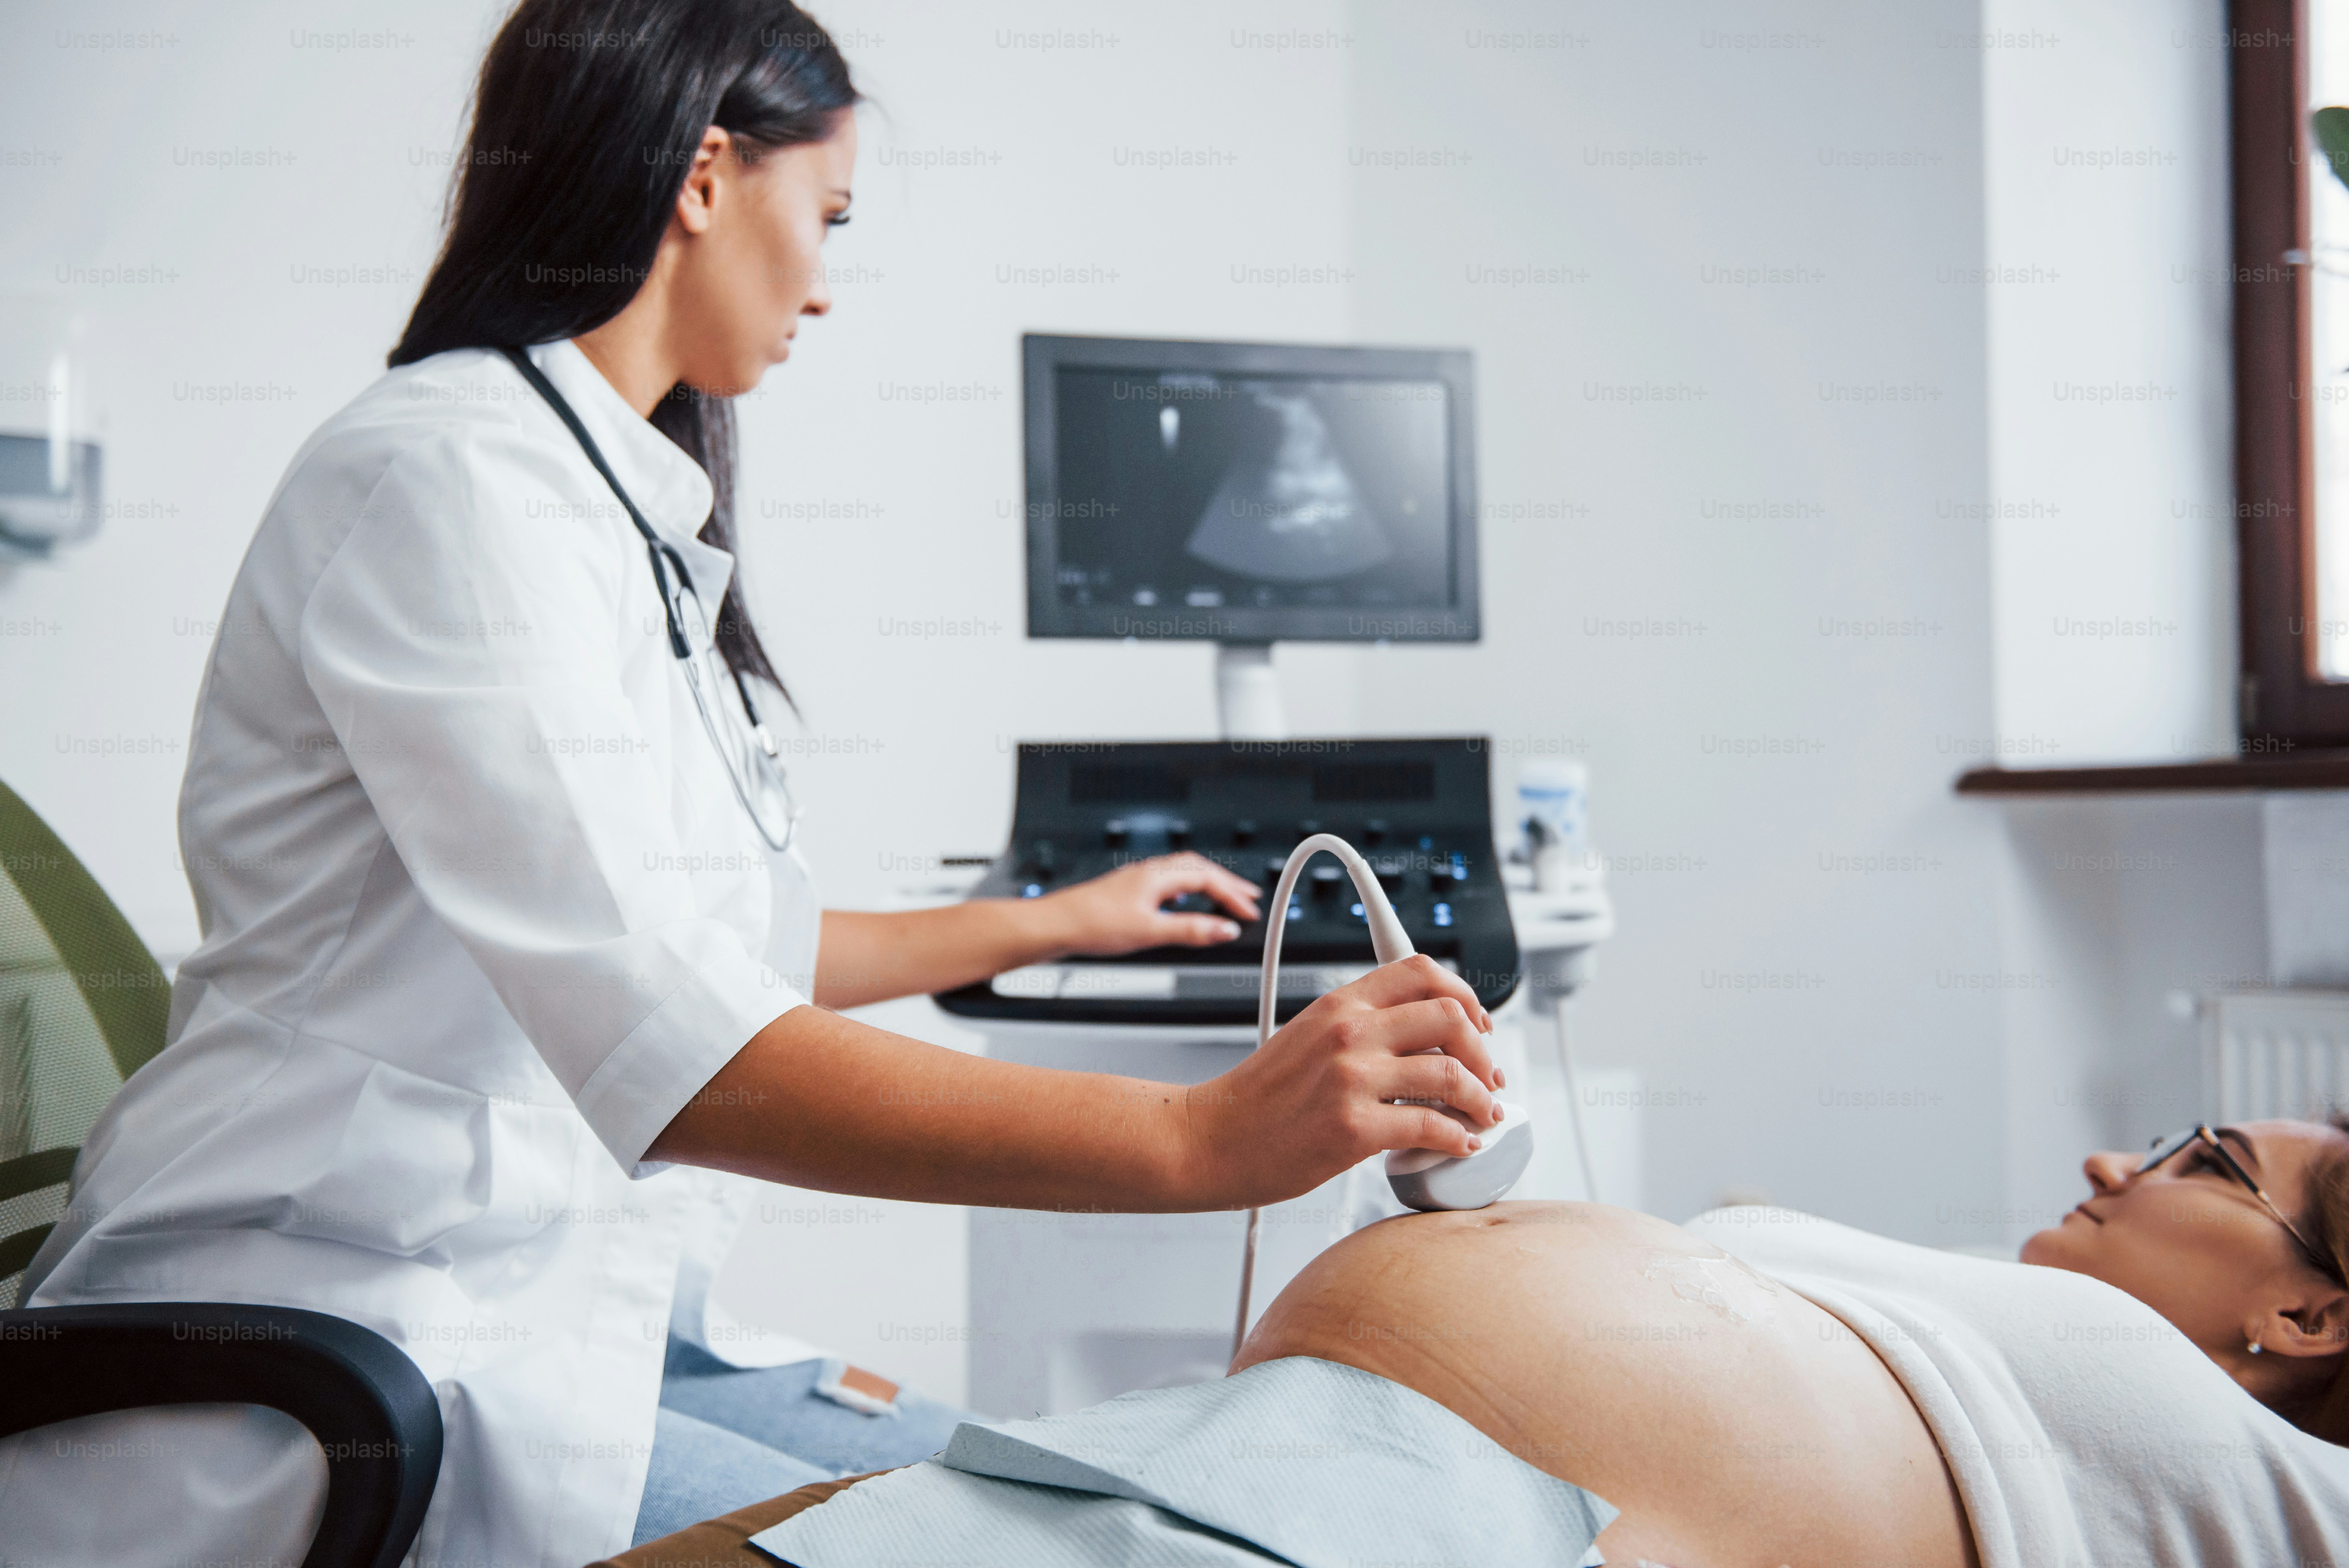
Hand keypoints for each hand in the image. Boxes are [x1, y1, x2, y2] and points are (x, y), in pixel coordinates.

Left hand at [1040, 852, 1262, 956]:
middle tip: (1248, 896)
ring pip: (1181, 873)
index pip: (1207, 878)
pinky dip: (1185, 890)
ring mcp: (1136, 880)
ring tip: (1223, 899)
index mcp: (1157, 876)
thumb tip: (1224, 929)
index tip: (1250, 911)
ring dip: (1206, 883)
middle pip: (1197, 868)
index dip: (1232, 894)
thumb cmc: (1092, 924)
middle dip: (1226, 881)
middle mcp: (1148, 872)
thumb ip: (1189, 930)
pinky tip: (1181, 905)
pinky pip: (1166, 882)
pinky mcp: (1126, 891)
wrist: (1054, 925)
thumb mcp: (1149, 931)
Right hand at [1179, 954, 1504, 1208]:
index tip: (1479, 1024)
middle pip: (1450, 1016)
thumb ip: (1356, 1028)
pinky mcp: (1353, 1128)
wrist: (1209, 1138)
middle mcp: (1349, 1031)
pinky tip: (1458, 1146)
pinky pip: (1430, 1126)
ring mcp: (1351, 1078)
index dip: (1466, 996)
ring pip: (1450, 1072)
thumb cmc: (1256, 1099)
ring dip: (1481, 1099)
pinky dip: (1457, 1138)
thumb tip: (1414, 1040)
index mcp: (1339, 1003)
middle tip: (1489, 1077)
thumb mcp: (1307, 1037)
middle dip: (1484, 1050)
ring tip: (1483, 1116)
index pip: (1422, 971)